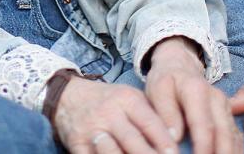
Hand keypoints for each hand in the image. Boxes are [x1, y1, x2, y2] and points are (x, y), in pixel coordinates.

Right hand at [53, 76, 178, 153]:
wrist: (68, 95)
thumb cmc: (107, 101)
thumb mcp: (130, 98)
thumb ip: (150, 116)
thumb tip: (175, 138)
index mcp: (127, 100)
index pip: (150, 123)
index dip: (164, 141)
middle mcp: (109, 113)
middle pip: (133, 141)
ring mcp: (92, 129)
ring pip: (112, 152)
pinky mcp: (77, 143)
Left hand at [145, 38, 242, 153]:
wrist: (179, 65)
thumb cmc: (165, 81)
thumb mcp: (158, 91)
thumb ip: (166, 113)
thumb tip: (174, 138)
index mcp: (197, 90)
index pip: (204, 126)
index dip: (203, 148)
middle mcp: (217, 99)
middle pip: (225, 135)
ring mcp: (226, 107)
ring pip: (233, 138)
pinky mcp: (229, 116)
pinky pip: (236, 138)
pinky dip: (233, 152)